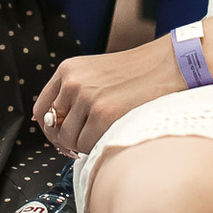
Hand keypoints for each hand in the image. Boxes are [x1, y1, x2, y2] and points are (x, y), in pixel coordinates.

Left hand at [34, 38, 186, 155]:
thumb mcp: (95, 73)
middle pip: (55, 129)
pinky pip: (88, 146)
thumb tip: (44, 123)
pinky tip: (112, 136)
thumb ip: (72, 93)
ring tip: (104, 135)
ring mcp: (87, 98)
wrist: (170, 64)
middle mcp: (73, 82)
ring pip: (69, 141)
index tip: (62, 136)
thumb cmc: (137, 72)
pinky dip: (97, 148)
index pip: (42, 109)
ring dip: (84, 145)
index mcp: (68, 69)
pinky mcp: (103, 115)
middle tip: (87, 141)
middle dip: (68, 141)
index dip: (50, 128)